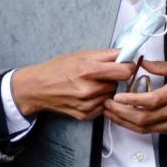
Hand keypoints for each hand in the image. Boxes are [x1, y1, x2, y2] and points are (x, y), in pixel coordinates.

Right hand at [12, 49, 133, 120]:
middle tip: (101, 74)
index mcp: (88, 70)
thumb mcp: (82, 55)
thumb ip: (107, 54)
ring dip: (106, 90)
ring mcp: (87, 104)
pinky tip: (87, 95)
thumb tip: (127, 52)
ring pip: (111, 95)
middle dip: (114, 78)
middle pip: (119, 84)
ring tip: (91, 84)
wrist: (38, 88)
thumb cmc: (58, 69)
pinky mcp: (85, 115)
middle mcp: (88, 89)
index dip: (128, 67)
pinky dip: (99, 101)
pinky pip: (103, 107)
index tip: (126, 65)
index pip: (125, 71)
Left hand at [105, 60, 166, 134]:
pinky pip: (153, 131)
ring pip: (146, 128)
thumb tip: (141, 62)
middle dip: (121, 114)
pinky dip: (137, 126)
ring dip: (125, 122)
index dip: (131, 100)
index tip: (116, 96)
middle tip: (106, 106)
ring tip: (110, 114)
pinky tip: (126, 120)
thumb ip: (162, 66)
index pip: (151, 100)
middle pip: (144, 118)